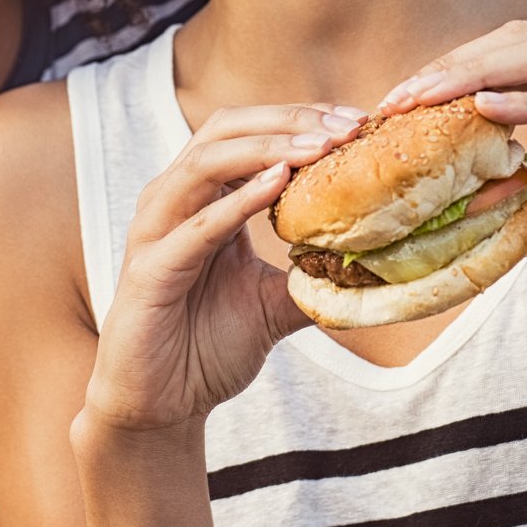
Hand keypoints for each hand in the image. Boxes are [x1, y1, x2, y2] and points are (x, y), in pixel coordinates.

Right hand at [81, 104, 364, 434]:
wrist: (159, 407)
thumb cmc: (206, 347)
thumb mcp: (274, 304)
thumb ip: (313, 277)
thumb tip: (377, 268)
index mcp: (202, 197)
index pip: (252, 132)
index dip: (303, 120)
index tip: (360, 122)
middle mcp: (174, 200)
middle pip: (228, 129)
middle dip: (289, 120)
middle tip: (348, 126)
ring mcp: (156, 229)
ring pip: (207, 162)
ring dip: (267, 147)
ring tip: (320, 146)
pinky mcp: (148, 269)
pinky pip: (196, 225)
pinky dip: (237, 200)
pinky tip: (278, 183)